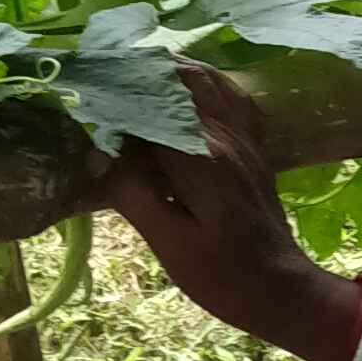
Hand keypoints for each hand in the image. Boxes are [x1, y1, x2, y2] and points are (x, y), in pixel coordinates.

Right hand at [98, 66, 344, 360]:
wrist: (283, 291)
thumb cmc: (223, 276)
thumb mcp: (170, 243)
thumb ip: (133, 192)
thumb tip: (95, 153)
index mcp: (200, 156)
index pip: (147, 104)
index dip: (111, 91)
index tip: (77, 85)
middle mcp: (224, 135)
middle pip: (178, 79)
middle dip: (138, 69)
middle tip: (97, 72)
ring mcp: (243, 139)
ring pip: (206, 81)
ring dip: (169, 70)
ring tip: (131, 72)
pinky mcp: (251, 149)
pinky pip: (227, 98)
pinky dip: (200, 85)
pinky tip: (178, 90)